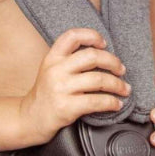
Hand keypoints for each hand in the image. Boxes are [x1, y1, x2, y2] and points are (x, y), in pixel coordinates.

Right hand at [19, 28, 129, 143]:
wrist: (30, 119)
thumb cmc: (46, 94)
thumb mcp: (51, 70)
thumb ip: (69, 60)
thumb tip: (101, 53)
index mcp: (52, 58)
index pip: (72, 36)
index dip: (92, 36)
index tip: (104, 43)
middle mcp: (56, 70)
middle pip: (92, 56)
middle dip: (113, 62)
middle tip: (121, 70)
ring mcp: (60, 88)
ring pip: (98, 80)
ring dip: (117, 85)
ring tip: (125, 89)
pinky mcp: (66, 107)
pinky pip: (96, 101)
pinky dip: (111, 102)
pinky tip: (116, 104)